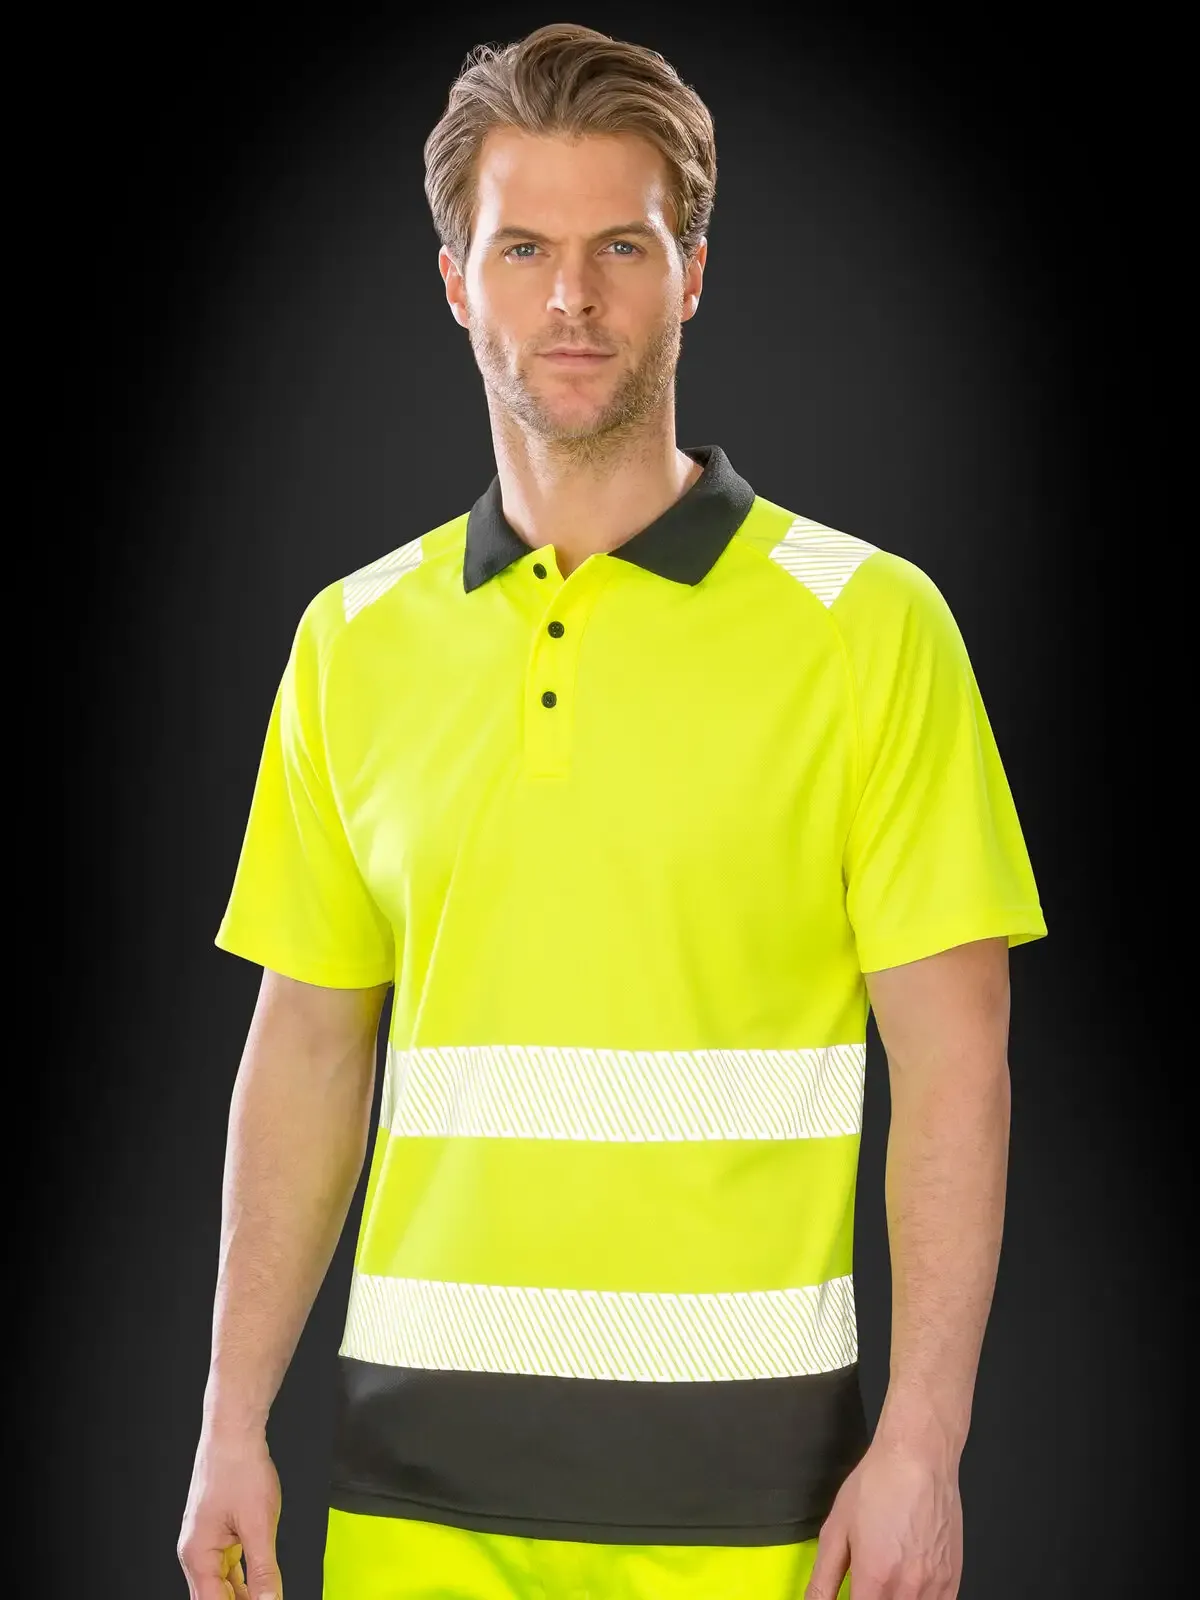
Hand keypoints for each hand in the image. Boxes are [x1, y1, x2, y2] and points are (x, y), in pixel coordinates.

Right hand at [177, 1427, 283, 1599]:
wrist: (234, 1433)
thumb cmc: (239, 1468)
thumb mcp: (259, 1524)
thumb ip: (263, 1570)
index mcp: (197, 1554)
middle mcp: (195, 1552)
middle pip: (213, 1596)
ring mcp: (205, 1541)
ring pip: (221, 1584)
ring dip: (241, 1595)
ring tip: (264, 1597)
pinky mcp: (216, 1531)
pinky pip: (227, 1566)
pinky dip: (241, 1578)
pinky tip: (257, 1584)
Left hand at [804, 1438, 962, 1598]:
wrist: (919, 1458)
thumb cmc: (877, 1485)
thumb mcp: (835, 1529)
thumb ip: (822, 1579)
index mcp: (875, 1579)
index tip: (851, 1595)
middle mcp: (908, 1590)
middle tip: (865, 1588)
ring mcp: (935, 1588)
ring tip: (885, 1581)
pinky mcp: (952, 1581)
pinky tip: (907, 1586)